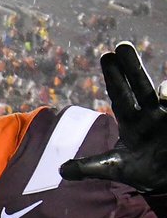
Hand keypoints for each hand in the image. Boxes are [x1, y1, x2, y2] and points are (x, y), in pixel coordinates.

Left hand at [60, 41, 166, 191]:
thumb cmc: (143, 171)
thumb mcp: (114, 169)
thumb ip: (89, 168)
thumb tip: (61, 170)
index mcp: (131, 121)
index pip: (120, 95)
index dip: (114, 77)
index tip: (107, 55)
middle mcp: (150, 114)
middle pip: (140, 87)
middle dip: (132, 68)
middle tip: (122, 46)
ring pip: (165, 95)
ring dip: (166, 89)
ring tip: (164, 91)